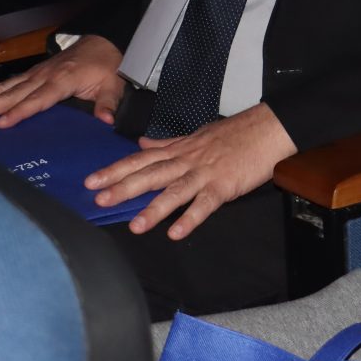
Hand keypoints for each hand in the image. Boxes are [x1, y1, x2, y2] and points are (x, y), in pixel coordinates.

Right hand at [0, 34, 124, 126]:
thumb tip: (106, 120)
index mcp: (64, 79)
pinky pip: (8, 84)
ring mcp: (36, 73)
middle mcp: (45, 75)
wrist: (104, 41)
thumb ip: (108, 102)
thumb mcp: (114, 83)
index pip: (39, 99)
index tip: (1, 123)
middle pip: (14, 93)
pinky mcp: (33, 73)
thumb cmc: (108, 65)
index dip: (20, 111)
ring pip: (6, 88)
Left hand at [85, 102, 296, 238]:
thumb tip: (142, 144)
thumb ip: (168, 143)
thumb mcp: (197, 134)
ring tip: (134, 226)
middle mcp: (187, 160)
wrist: (269, 127)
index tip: (91, 180)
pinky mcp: (224, 186)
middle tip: (97, 200)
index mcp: (180, 149)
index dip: (116, 169)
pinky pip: (205, 205)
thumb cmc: (235, 132)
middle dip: (123, 187)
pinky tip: (176, 233)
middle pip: (150, 174)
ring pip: (175, 191)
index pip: (141, 159)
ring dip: (154, 209)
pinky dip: (191, 218)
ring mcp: (205, 173)